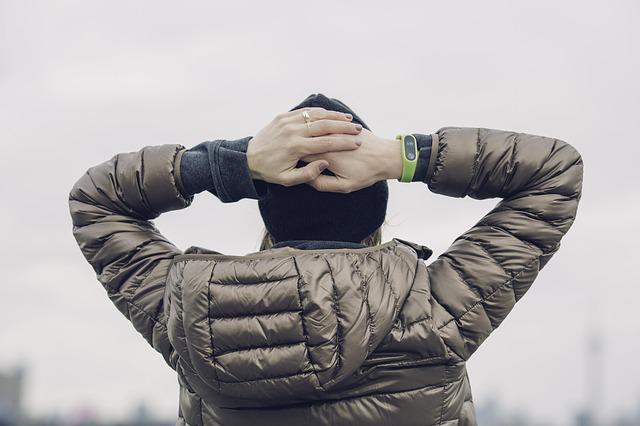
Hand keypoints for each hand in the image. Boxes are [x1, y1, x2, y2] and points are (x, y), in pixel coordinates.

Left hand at [246, 108, 362, 185]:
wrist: (248, 158)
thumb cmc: (270, 172)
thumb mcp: (288, 180)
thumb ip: (308, 174)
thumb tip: (324, 163)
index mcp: (296, 147)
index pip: (325, 143)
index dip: (343, 142)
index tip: (357, 143)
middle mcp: (292, 131)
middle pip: (324, 126)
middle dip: (343, 127)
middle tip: (358, 130)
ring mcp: (287, 122)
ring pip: (316, 115)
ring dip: (334, 117)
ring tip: (349, 121)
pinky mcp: (283, 116)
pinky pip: (305, 112)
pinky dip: (320, 112)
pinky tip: (332, 115)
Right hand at [300, 129, 402, 192]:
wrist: (387, 157)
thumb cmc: (366, 173)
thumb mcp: (344, 186)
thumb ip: (322, 184)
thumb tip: (307, 179)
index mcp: (327, 155)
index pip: (300, 153)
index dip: (294, 158)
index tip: (289, 161)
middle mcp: (330, 140)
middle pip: (306, 139)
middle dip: (298, 142)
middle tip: (291, 147)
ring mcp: (338, 130)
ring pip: (316, 128)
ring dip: (308, 131)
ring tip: (300, 135)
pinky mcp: (345, 125)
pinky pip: (328, 123)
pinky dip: (320, 125)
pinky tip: (315, 129)